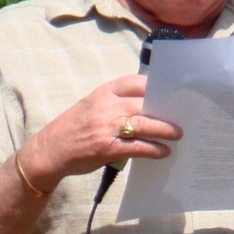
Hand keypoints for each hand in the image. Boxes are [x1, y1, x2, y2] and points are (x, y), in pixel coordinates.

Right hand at [20, 75, 181, 189]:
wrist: (51, 150)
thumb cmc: (74, 128)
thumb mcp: (92, 106)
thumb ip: (115, 103)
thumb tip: (147, 108)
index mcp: (103, 92)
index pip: (134, 82)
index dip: (155, 86)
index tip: (171, 92)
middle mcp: (106, 106)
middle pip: (144, 103)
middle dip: (165, 110)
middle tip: (182, 116)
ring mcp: (107, 127)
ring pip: (144, 124)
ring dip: (165, 129)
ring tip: (178, 134)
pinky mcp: (108, 148)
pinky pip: (138, 147)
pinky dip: (154, 149)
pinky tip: (164, 151)